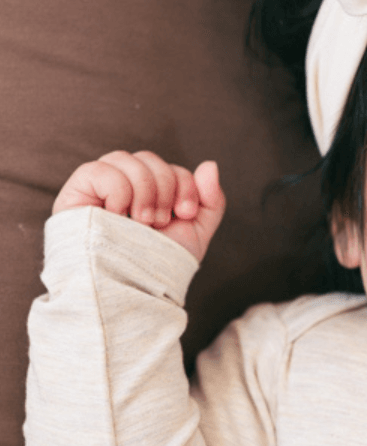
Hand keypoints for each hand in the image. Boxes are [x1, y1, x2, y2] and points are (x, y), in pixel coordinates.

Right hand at [53, 150, 225, 261]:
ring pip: (124, 158)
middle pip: (149, 158)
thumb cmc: (161, 263)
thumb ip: (211, 200)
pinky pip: (100, 170)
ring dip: (144, 191)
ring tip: (142, 222)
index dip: (185, 185)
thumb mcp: (196, 233)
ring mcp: (99, 187)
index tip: (185, 214)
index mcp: (151, 192)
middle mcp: (124, 184)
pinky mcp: (77, 192)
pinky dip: (119, 192)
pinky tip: (116, 216)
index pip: (171, 166)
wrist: (133, 287)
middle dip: (164, 189)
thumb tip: (210, 164)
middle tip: (160, 222)